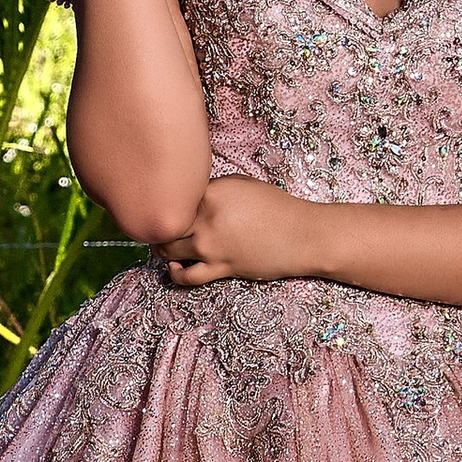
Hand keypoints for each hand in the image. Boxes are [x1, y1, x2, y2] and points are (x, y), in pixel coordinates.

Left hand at [156, 176, 309, 285]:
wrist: (303, 235)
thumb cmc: (277, 207)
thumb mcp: (243, 185)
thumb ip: (212, 189)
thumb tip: (189, 197)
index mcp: (212, 192)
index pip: (173, 197)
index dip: (165, 201)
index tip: (162, 205)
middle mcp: (207, 218)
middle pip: (165, 224)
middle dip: (159, 226)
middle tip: (158, 228)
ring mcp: (212, 245)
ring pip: (169, 250)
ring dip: (162, 249)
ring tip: (163, 247)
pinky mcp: (221, 268)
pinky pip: (187, 276)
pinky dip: (175, 274)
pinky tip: (175, 268)